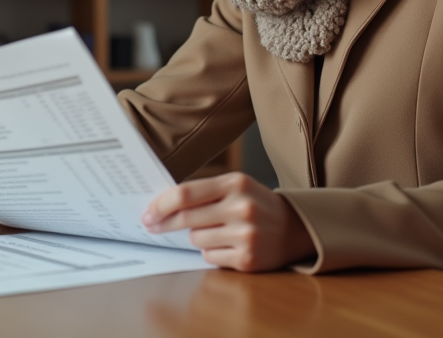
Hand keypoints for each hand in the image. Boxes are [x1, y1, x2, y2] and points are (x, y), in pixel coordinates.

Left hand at [141, 172, 315, 271]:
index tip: (147, 213)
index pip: (186, 193)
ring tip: (215, 231)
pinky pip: (209, 256)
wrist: (295, 228)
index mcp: (236, 183)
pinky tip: (227, 245)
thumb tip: (163, 205)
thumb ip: (204, 192)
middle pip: (186, 218)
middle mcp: (241, 207)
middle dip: (165, 223)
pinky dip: (211, 251)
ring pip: (196, 239)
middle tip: (152, 226)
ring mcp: (245, 234)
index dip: (161, 204)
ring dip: (196, 237)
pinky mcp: (247, 259)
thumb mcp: (236, 187)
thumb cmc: (256, 204)